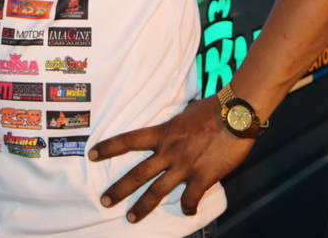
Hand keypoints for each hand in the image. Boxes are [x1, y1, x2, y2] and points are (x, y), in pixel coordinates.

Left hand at [88, 96, 252, 223]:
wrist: (235, 114)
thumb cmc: (213, 109)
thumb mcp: (185, 114)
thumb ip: (175, 125)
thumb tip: (175, 127)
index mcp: (163, 133)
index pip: (128, 140)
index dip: (108, 148)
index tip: (92, 155)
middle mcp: (168, 151)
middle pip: (137, 173)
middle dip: (119, 189)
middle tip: (104, 201)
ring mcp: (184, 165)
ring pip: (157, 191)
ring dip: (142, 207)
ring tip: (131, 218)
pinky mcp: (202, 177)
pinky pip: (190, 198)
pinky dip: (188, 207)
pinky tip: (188, 211)